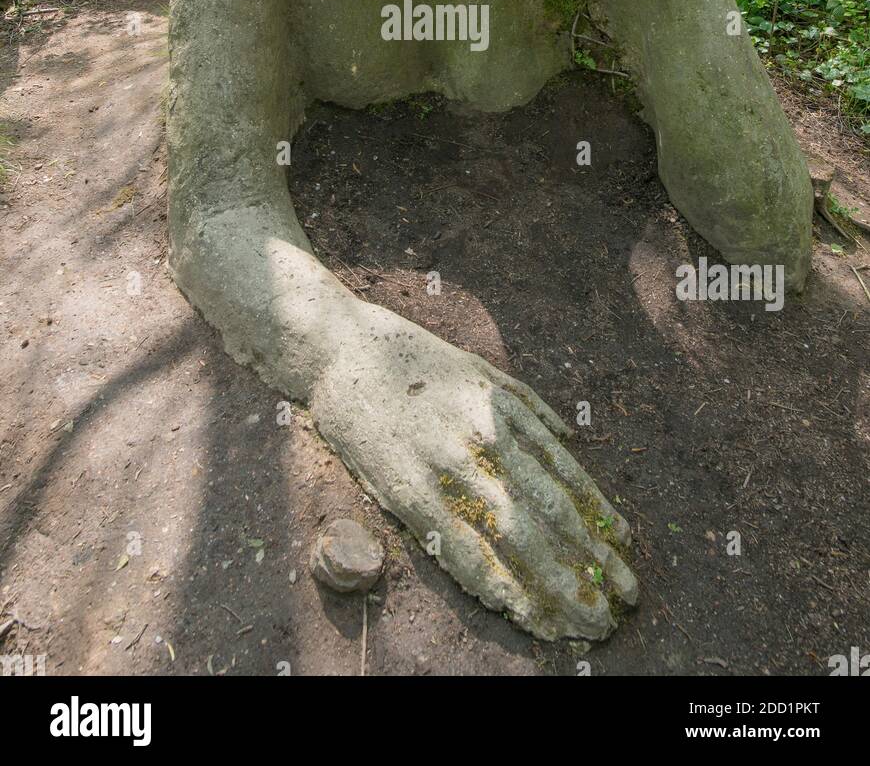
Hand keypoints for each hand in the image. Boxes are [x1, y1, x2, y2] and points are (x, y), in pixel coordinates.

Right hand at [312, 315, 636, 639]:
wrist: (337, 348)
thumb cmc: (409, 357)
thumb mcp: (478, 368)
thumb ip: (526, 403)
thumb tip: (571, 437)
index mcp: (503, 409)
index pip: (565, 474)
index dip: (599, 517)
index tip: (624, 549)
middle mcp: (481, 439)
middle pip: (550, 514)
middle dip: (591, 564)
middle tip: (623, 602)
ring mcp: (444, 468)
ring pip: (513, 538)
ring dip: (553, 587)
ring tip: (584, 622)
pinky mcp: (407, 492)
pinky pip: (459, 548)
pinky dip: (495, 582)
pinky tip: (521, 611)